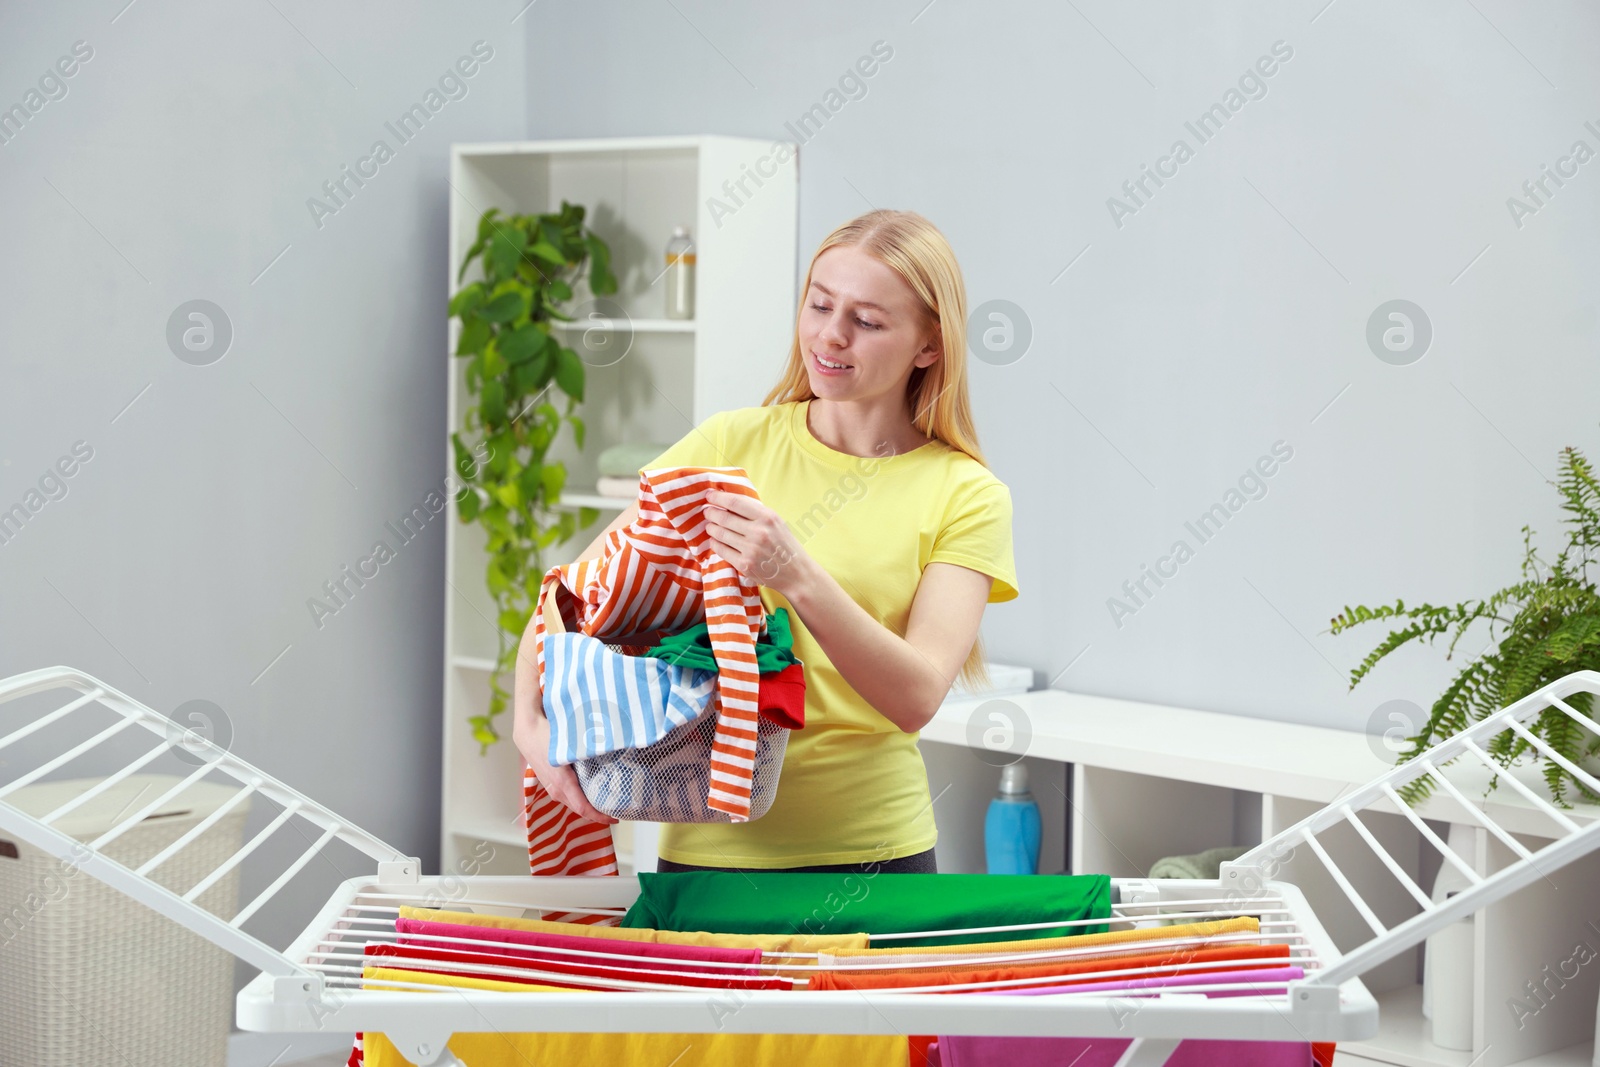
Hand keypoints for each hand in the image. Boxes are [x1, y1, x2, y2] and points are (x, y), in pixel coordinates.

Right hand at [513, 707, 616, 826]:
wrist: (528, 732)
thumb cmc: (548, 736)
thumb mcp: (570, 747)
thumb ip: (588, 755)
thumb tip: (610, 754)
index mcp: (563, 784)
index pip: (583, 809)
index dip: (599, 817)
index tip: (614, 819)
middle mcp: (556, 790)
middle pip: (579, 809)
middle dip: (597, 813)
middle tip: (615, 810)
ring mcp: (551, 788)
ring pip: (572, 803)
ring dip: (587, 806)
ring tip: (604, 802)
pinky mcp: (549, 783)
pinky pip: (566, 796)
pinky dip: (579, 798)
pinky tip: (588, 791)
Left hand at [704, 488, 808, 595]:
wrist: (796, 573)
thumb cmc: (784, 545)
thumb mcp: (776, 522)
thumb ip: (755, 511)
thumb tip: (728, 500)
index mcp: (767, 517)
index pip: (734, 502)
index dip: (718, 498)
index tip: (709, 496)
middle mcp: (758, 532)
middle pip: (723, 518)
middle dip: (711, 513)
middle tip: (707, 512)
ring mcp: (751, 549)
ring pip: (720, 534)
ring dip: (711, 528)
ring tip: (711, 526)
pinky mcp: (745, 565)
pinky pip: (721, 550)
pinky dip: (715, 544)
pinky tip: (716, 541)